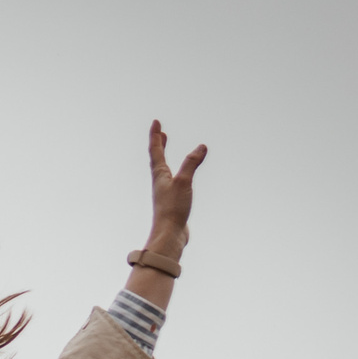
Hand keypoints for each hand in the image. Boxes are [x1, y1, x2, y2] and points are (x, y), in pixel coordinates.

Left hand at [141, 118, 206, 260]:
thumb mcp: (184, 182)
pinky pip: (173, 182)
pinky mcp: (172, 202)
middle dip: (158, 145)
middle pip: (157, 160)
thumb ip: (191, 163)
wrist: (170, 236)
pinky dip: (175, 173)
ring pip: (163, 171)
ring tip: (166, 152)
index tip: (156, 122)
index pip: (156, 151)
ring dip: (164, 158)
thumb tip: (201, 146)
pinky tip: (179, 178)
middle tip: (161, 134)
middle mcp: (160, 183)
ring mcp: (165, 193)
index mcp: (159, 176)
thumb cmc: (173, 210)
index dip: (155, 136)